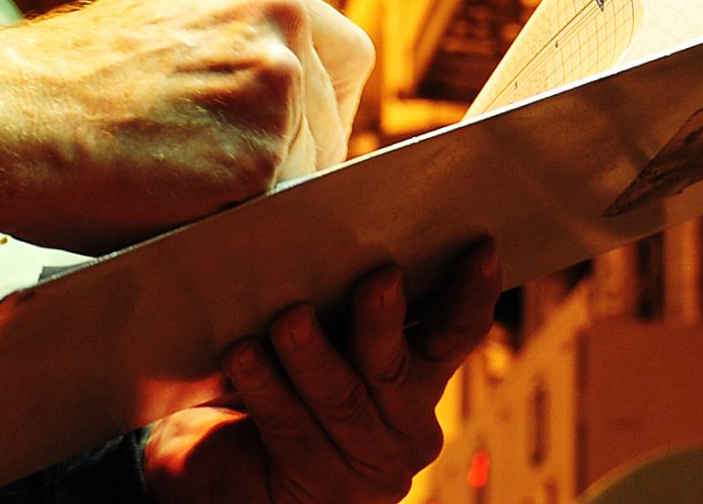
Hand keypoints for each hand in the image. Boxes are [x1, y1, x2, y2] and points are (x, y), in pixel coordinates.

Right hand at [0, 0, 375, 258]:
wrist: (4, 117)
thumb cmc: (59, 88)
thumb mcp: (162, 31)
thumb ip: (227, 51)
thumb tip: (269, 106)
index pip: (338, 50)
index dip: (321, 103)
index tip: (294, 138)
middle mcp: (278, 18)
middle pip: (331, 113)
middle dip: (294, 156)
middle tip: (231, 183)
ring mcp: (275, 83)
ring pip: (311, 165)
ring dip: (263, 192)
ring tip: (183, 191)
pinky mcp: (262, 152)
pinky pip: (278, 209)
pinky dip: (239, 223)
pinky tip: (181, 210)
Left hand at [142, 244, 502, 503]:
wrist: (220, 466)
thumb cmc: (273, 376)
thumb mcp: (315, 330)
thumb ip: (338, 295)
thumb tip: (331, 224)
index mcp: (418, 375)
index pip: (455, 332)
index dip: (472, 292)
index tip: (482, 247)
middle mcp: (407, 426)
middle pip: (395, 366)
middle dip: (383, 321)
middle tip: (376, 279)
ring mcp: (369, 468)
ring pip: (343, 400)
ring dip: (313, 355)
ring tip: (288, 319)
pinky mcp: (321, 493)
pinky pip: (293, 431)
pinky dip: (267, 389)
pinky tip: (244, 355)